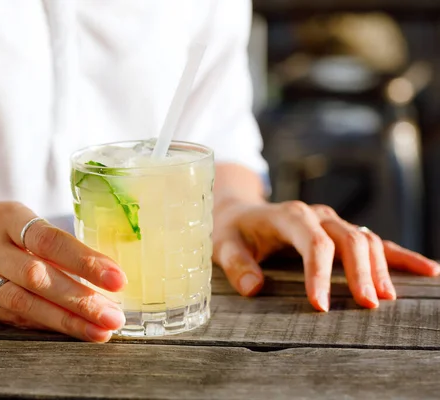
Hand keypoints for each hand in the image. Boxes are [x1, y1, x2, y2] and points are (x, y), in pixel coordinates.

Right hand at [0, 202, 126, 341]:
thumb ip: (46, 242)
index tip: (117, 278)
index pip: (51, 240)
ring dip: (66, 320)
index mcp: (8, 218)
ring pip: (25, 302)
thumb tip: (97, 269)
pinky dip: (41, 324)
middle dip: (81, 299)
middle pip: (39, 276)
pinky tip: (67, 332)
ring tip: (99, 331)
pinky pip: (10, 316)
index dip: (86, 260)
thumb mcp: (11, 220)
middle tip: (115, 316)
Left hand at [212, 199, 439, 310]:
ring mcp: (332, 221)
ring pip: (366, 239)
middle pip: (348, 239)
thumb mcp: (223, 245)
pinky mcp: (341, 231)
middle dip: (359, 272)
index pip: (313, 242)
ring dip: (380, 267)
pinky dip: (399, 255)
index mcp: (288, 215)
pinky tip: (426, 270)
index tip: (320, 306)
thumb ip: (236, 264)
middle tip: (366, 306)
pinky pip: (375, 241)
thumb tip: (253, 289)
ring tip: (385, 299)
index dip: (320, 273)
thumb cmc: (232, 231)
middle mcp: (316, 214)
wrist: (240, 212)